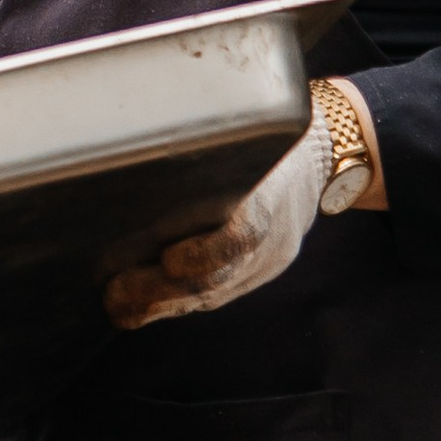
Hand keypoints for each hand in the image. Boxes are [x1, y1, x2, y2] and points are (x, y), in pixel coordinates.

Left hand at [104, 81, 379, 331]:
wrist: (324, 155)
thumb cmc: (267, 133)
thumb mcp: (245, 130)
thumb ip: (205, 143)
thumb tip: (135, 141)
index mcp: (273, 191)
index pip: (245, 234)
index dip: (205, 254)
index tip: (166, 259)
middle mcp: (277, 234)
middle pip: (221, 274)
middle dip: (163, 290)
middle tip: (116, 293)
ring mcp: (272, 258)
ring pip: (217, 293)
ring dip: (164, 305)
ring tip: (121, 309)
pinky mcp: (263, 270)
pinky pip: (221, 294)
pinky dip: (181, 304)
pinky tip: (147, 308)